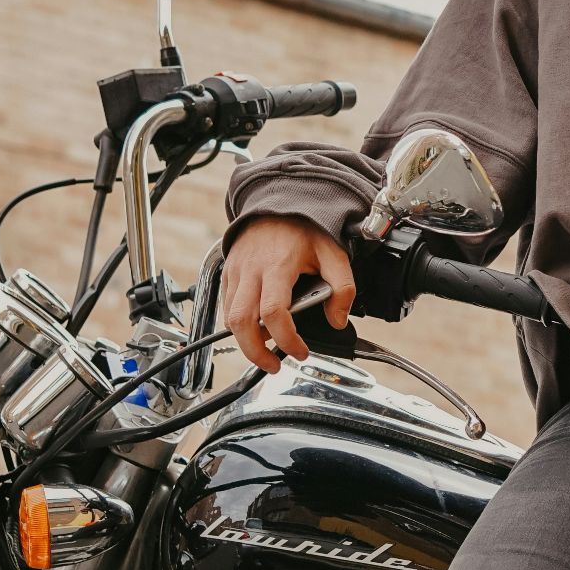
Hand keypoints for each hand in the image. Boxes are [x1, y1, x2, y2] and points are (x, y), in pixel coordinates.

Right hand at [221, 217, 354, 373]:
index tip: (300, 351)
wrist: (278, 204)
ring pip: (229, 317)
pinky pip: (227, 306)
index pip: (274, 311)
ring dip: (245, 340)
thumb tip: (337, 320)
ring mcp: (236, 272)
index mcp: (278, 265)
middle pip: (240, 321)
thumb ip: (342, 287)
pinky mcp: (228, 274)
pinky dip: (239, 323)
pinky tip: (258, 327)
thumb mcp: (333, 252)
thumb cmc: (304, 228)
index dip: (286, 338)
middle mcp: (251, 270)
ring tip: (268, 349)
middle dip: (254, 351)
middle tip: (273, 365)